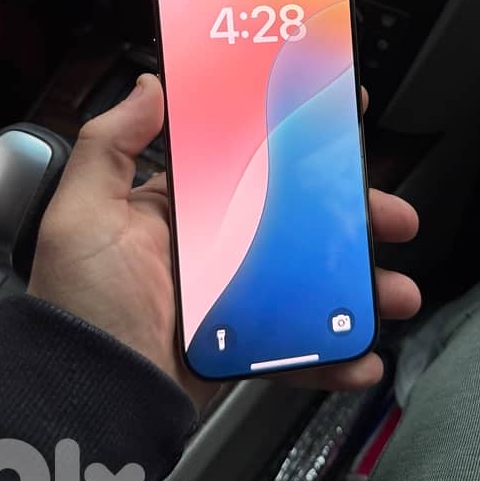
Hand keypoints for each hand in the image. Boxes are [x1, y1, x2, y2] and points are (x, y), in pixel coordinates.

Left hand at [29, 74, 419, 408]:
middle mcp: (218, 246)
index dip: (296, 141)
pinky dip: (336, 355)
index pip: (251, 161)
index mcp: (188, 209)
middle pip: (300, 220)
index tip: (340, 120)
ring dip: (363, 284)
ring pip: (314, 281)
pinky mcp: (247, 345)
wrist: (93, 395)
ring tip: (397, 291)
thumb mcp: (84, 212)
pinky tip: (363, 355)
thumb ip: (111, 145)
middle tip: (393, 215)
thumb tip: (149, 85)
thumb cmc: (83, 301)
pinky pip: (301, 346)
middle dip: (353, 215)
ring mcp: (238, 297)